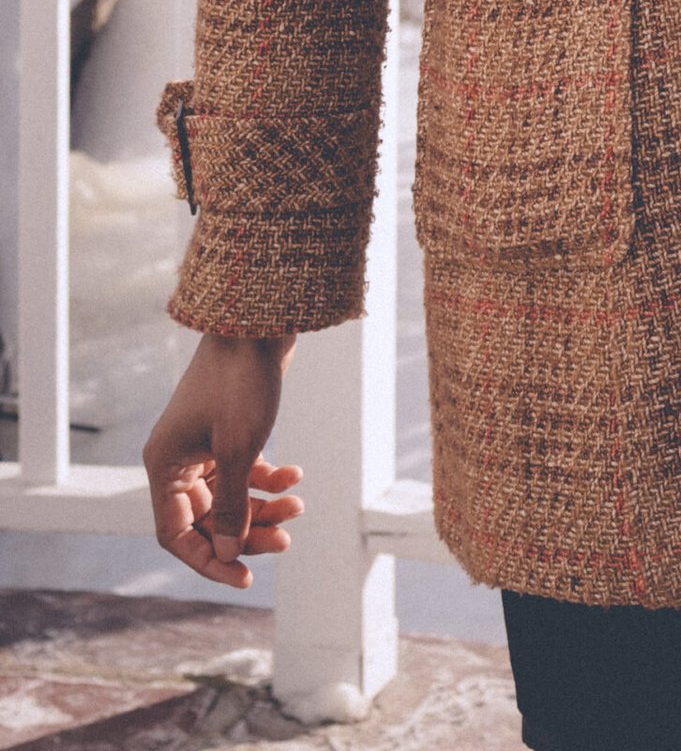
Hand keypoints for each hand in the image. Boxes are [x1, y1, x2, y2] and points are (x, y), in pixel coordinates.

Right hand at [143, 333, 302, 588]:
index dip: (207, 559)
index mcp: (164, 465)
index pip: (175, 534)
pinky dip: (269, 478)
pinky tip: (295, 476)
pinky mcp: (228, 430)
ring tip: (298, 506)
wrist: (258, 321)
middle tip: (285, 541)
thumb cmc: (242, 382)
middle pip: (207, 518)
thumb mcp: (238, 450)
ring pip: (230, 496)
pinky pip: (245, 471)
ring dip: (262, 507)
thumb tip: (226, 551)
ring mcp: (203, 444)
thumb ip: (230, 506)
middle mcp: (178, 458)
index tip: (243, 577)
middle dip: (245, 531)